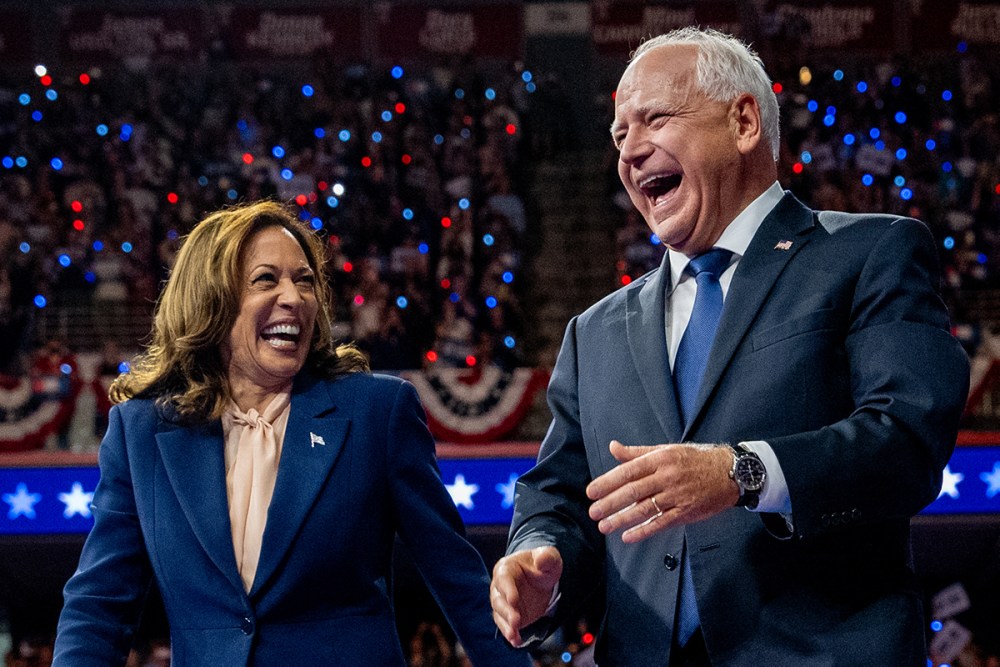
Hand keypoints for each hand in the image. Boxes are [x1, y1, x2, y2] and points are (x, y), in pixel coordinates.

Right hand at [491, 546, 562, 645]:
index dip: (508, 590)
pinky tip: (516, 642)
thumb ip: (547, 557)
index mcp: (506, 568)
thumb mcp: (550, 557)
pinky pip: (506, 625)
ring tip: (514, 635)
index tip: (514, 601)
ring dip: (506, 625)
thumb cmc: (544, 565)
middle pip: (498, 599)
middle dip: (506, 611)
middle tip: (516, 621)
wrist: (543, 578)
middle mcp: (500, 586)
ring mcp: (503, 602)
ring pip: (499, 614)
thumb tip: (541, 560)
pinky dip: (510, 634)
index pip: (503, 579)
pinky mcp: (509, 615)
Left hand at [586, 440, 738, 542]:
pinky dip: (644, 530)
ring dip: (622, 519)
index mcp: (660, 459)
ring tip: (604, 526)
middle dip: (610, 503)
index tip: (591, 491)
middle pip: (633, 491)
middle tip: (593, 512)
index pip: (628, 471)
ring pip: (645, 509)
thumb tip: (613, 447)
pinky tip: (628, 537)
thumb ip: (637, 453)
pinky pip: (661, 523)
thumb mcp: (666, 450)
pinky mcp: (686, 511)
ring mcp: (677, 495)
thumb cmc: (695, 459)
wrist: (730, 472)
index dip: (608, 482)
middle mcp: (667, 477)